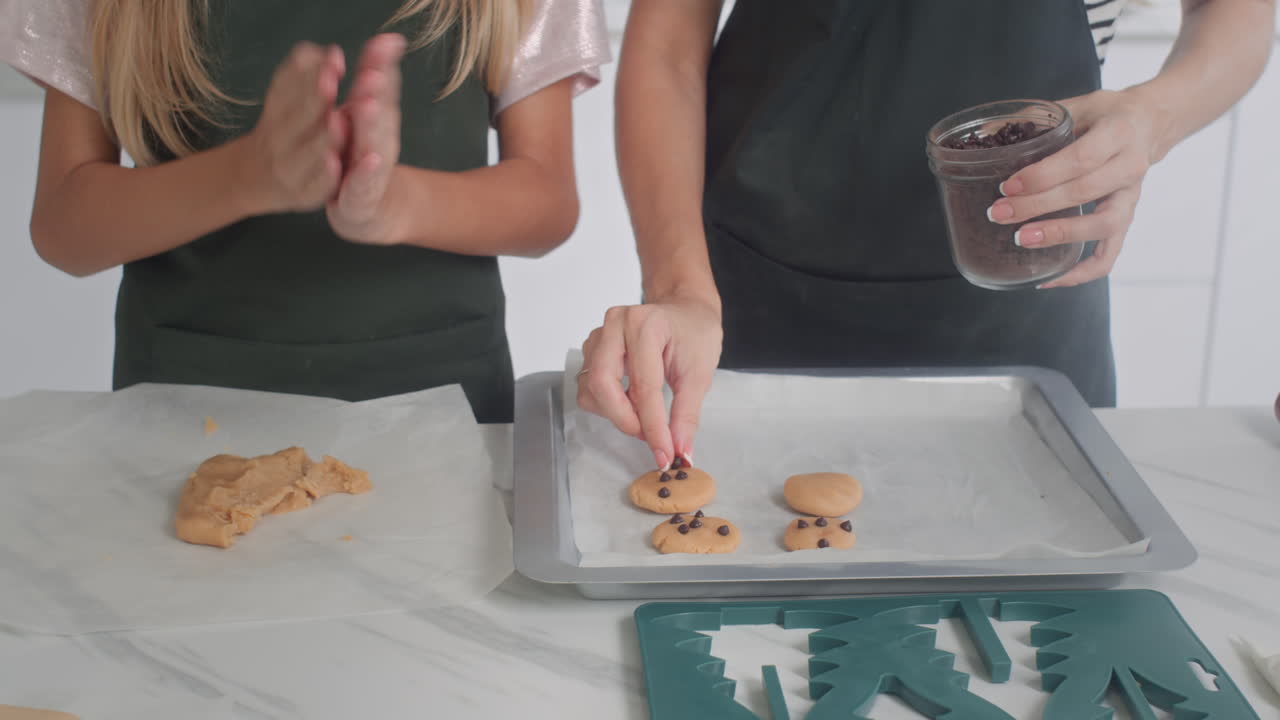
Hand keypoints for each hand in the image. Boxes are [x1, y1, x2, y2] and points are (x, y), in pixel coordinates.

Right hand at [240, 43, 346, 213]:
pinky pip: (312, 185)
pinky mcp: (303, 194)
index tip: (333, 56)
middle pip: (297, 116)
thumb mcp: (282, 100)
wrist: (252, 178)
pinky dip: (322, 176)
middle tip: (332, 81)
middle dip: (315, 98)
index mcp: (276, 110)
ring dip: (322, 137)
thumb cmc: (281, 131)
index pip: (289, 87)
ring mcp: (290, 167)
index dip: (309, 71)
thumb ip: (299, 75)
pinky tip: (335, 165)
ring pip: (306, 151)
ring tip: (339, 122)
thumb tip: (319, 50)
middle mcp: (279, 138)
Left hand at [326, 33, 407, 244]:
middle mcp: (381, 141)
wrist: (372, 210)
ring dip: (370, 126)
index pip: (382, 88)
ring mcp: (374, 169)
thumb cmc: (364, 155)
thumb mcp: (368, 112)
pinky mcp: (362, 196)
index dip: (381, 67)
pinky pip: (364, 183)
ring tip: (366, 106)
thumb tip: (391, 38)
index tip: (382, 45)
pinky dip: (366, 171)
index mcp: (379, 119)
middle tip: (372, 73)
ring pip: (372, 145)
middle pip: (380, 114)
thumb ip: (375, 75)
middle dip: (376, 92)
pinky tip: (368, 159)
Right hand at [577, 296, 722, 468]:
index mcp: (645, 325)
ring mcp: (599, 336)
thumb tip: (678, 450)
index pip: (644, 385)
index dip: (653, 426)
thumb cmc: (694, 333)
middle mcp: (615, 325)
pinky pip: (589, 386)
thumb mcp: (699, 374)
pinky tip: (632, 402)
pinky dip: (609, 403)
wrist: (685, 311)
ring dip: (616, 413)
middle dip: (625, 419)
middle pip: (602, 384)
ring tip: (645, 416)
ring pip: (591, 388)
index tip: (664, 453)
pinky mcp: (592, 349)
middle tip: (649, 437)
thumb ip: (686, 415)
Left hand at [985, 89, 1164, 288]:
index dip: (1043, 175)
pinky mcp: (1127, 219)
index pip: (1080, 159)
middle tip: (999, 213)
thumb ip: (1036, 118)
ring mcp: (1132, 197)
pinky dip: (1081, 273)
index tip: (1008, 186)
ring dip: (1061, 236)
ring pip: (1103, 225)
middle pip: (1085, 192)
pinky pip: (1109, 255)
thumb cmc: (1104, 115)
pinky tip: (1049, 278)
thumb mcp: (1076, 105)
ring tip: (1022, 239)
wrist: (1148, 124)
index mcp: (1118, 133)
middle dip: (1038, 206)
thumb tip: (985, 136)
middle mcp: (1130, 167)